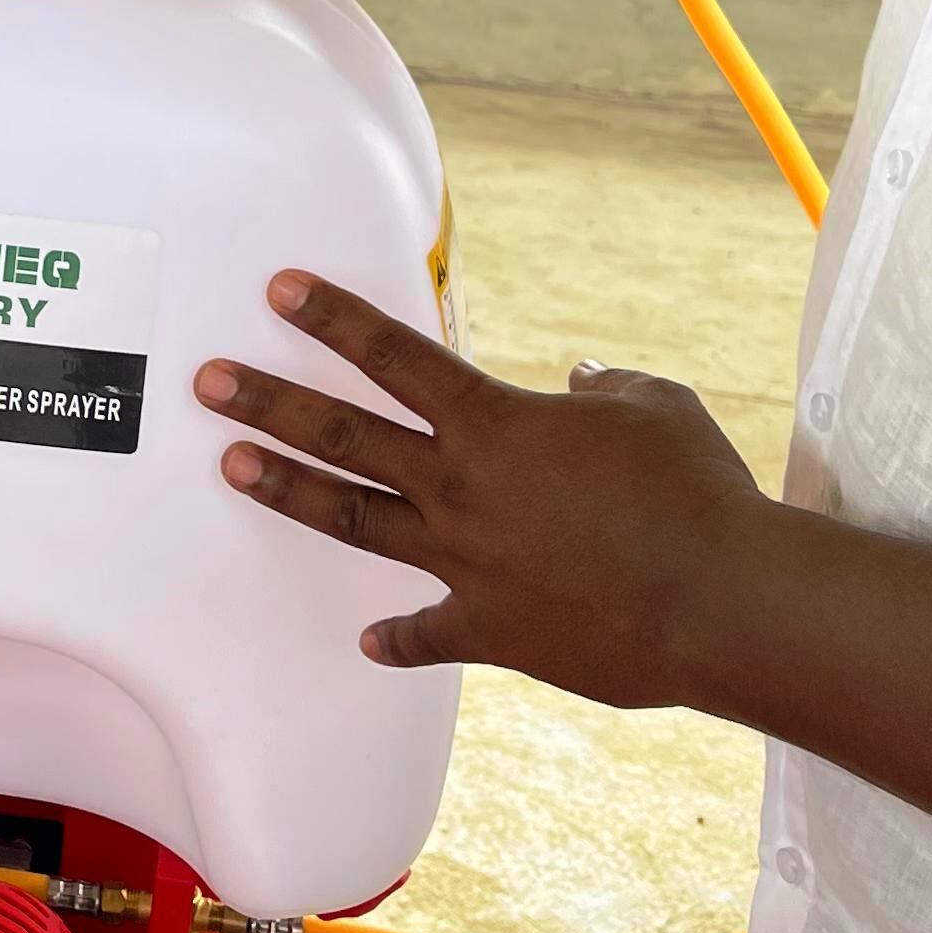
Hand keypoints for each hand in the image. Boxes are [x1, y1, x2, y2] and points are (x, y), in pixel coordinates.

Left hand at [198, 273, 764, 703]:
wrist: (722, 602)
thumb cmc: (697, 492)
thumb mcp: (655, 407)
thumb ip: (607, 386)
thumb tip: (582, 378)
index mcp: (496, 423)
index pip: (395, 355)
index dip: (333, 318)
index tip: (279, 291)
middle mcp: (463, 489)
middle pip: (344, 435)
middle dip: (268, 402)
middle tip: (209, 381)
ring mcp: (468, 563)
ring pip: (355, 520)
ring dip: (289, 492)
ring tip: (234, 467)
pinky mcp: (493, 630)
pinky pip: (429, 636)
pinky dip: (399, 640)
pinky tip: (369, 641)